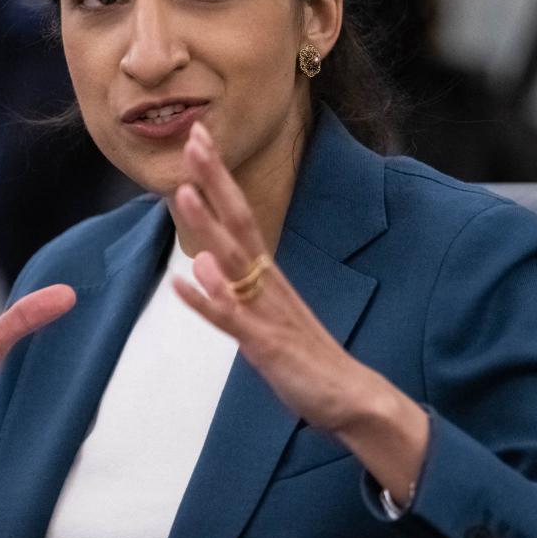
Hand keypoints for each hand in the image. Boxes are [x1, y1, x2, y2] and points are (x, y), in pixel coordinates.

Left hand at [169, 122, 427, 502]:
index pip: (240, 216)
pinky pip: (234, 320)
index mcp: (267, 276)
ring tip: (183, 192)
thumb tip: (200, 263)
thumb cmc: (306, 360)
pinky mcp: (268, 346)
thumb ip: (231, 294)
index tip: (198, 140)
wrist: (353, 399)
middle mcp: (268, 285)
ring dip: (208, 227)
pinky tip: (186, 281)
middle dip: (214, 180)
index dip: (217, 179)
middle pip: (238, 222)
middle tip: (194, 137)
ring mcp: (268, 313)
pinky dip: (209, 300)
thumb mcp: (262, 321)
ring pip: (233, 262)